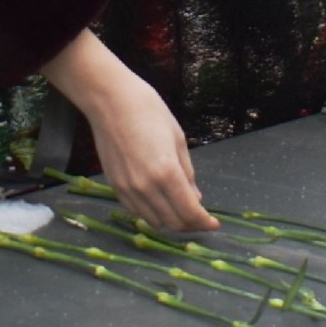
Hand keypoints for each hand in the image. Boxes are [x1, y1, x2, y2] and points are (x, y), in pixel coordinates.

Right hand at [39, 30, 214, 229]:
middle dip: (190, 224)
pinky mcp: (115, 186)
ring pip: (153, 220)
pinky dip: (152, 214)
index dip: (204, 222)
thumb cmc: (150, 112)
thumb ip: (187, 174)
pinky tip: (161, 204)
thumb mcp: (178, 140)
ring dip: (171, 221)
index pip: (189, 212)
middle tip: (201, 219)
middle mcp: (146, 187)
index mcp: (167, 173)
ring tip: (182, 212)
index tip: (214, 224)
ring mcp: (128, 189)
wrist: (111, 102)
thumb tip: (196, 198)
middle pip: (172, 221)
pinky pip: (136, 211)